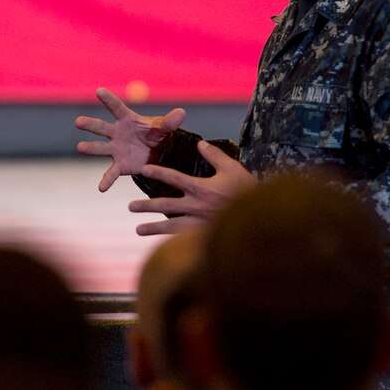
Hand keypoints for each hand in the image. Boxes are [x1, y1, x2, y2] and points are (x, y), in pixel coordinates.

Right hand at [75, 87, 187, 191]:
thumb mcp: (165, 128)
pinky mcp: (119, 165)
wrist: (159, 154)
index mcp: (127, 119)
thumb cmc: (158, 135)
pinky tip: (101, 188)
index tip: (99, 91)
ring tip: (80, 147)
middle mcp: (117, 133)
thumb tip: (182, 113)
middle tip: (78, 121)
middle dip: (90, 124)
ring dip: (90, 148)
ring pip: (100, 148)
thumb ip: (170, 122)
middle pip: (101, 127)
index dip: (108, 99)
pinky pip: (111, 173)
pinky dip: (106, 180)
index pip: (117, 107)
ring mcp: (115, 149)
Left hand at [127, 141, 256, 235]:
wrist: (259, 217)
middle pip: (165, 204)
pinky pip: (182, 239)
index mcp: (201, 188)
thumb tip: (200, 143)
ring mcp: (199, 223)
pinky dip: (170, 241)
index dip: (157, 172)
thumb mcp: (233, 169)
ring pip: (171, 225)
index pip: (174, 177)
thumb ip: (215, 156)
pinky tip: (159, 246)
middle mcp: (196, 206)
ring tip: (137, 229)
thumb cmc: (247, 190)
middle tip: (130, 206)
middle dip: (146, 205)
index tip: (143, 169)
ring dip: (153, 227)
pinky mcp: (204, 236)